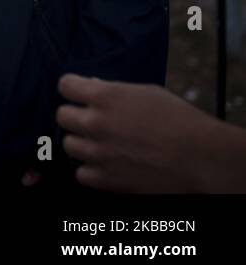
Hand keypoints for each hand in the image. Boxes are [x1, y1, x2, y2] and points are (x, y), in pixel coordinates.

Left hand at [56, 73, 245, 192]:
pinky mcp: (106, 179)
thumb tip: (92, 86)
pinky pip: (81, 173)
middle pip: (62, 116)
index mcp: (104, 97)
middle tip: (92, 120)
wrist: (201, 158)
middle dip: (75, 116)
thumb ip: (113, 90)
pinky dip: (91, 169)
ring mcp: (98, 152)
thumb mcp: (147, 93)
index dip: (72, 89)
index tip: (78, 94)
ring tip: (102, 143)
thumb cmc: (180, 121)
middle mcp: (95, 123)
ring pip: (68, 144)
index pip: (65, 85)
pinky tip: (106, 164)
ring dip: (82, 143)